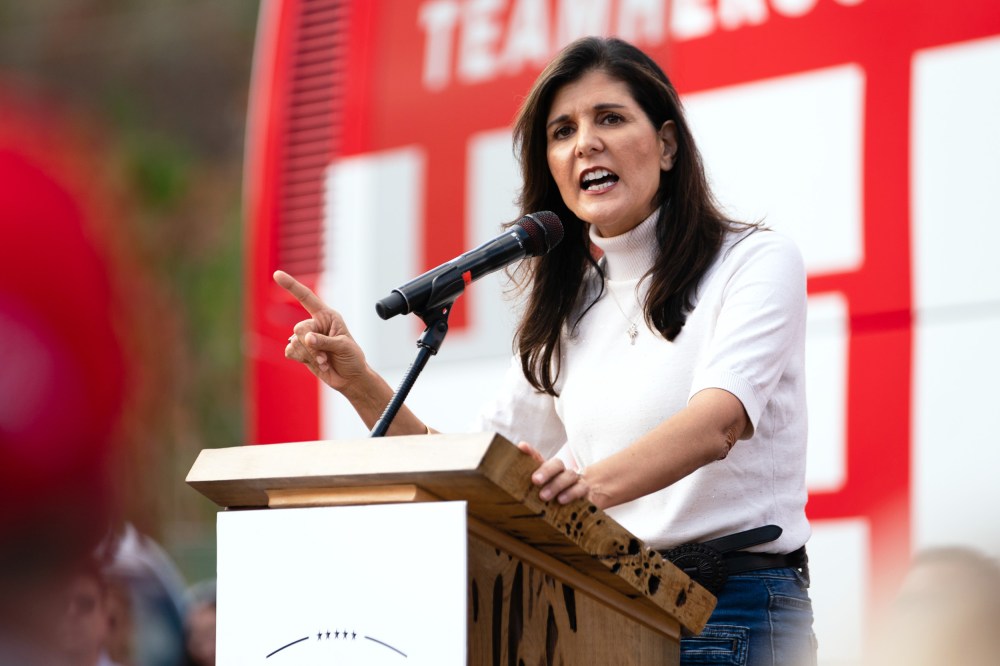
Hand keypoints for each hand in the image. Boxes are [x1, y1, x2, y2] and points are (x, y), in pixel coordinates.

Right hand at [273, 270, 367, 391]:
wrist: (350, 378)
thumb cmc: (352, 358)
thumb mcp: (344, 347)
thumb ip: (324, 341)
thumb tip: (306, 338)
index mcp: (327, 316)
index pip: (306, 297)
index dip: (291, 286)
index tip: (277, 274)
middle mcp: (316, 324)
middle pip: (299, 328)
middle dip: (311, 345)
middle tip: (326, 355)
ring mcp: (307, 338)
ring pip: (294, 342)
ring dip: (309, 355)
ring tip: (325, 361)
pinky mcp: (301, 352)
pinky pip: (290, 351)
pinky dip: (303, 359)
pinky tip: (317, 364)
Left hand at [516, 442, 589, 504]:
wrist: (590, 498)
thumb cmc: (558, 499)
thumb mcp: (543, 494)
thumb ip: (530, 488)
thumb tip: (515, 478)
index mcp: (550, 471)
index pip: (539, 458)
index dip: (530, 451)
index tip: (521, 447)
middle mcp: (563, 472)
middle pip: (557, 464)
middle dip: (546, 470)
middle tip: (535, 481)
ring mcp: (576, 481)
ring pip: (570, 475)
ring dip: (556, 484)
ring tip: (544, 496)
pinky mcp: (586, 491)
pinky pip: (582, 488)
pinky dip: (571, 493)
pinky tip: (561, 500)